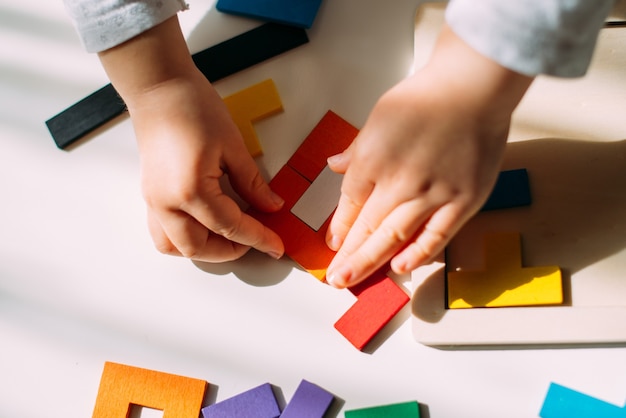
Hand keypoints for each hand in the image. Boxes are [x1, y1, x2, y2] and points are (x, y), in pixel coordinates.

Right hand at [132, 74, 284, 261]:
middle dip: (229, 251)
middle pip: (198, 248)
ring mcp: (153, 200)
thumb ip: (252, 183)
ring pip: (174, 247)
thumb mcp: (232, 145)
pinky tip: (203, 226)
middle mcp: (166, 202)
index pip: (230, 227)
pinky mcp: (150, 193)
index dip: (257, 238)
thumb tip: (270, 206)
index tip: (275, 245)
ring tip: (227, 237)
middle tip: (254, 240)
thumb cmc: (192, 107)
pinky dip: (184, 237)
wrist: (158, 87)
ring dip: (202, 249)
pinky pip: (162, 231)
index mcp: (191, 191)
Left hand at [325, 25, 532, 287]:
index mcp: (373, 160)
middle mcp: (398, 182)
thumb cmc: (425, 97)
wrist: (472, 87)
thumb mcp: (379, 116)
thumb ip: (358, 148)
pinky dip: (418, 254)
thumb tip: (335, 165)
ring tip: (353, 280)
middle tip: (335, 278)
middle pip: (367, 226)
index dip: (340, 226)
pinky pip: (437, 235)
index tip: (333, 244)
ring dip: (371, 261)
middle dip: (348, 255)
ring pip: (394, 236)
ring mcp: (431, 194)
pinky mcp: (463, 201)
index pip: (350, 203)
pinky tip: (401, 268)